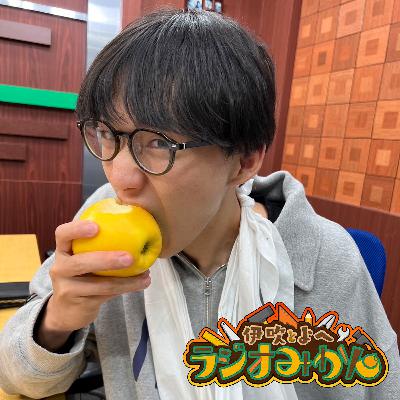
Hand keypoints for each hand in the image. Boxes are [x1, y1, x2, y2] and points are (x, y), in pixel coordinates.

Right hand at [36, 220, 150, 348]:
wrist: (67, 311)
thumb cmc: (83, 276)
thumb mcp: (85, 258)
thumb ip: (100, 244)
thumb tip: (138, 226)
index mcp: (63, 250)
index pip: (62, 234)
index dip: (77, 229)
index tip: (96, 226)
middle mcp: (60, 268)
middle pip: (80, 262)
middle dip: (106, 260)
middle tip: (130, 257)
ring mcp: (67, 288)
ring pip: (100, 284)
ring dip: (126, 279)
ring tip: (146, 274)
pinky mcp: (79, 304)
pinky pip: (107, 294)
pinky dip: (127, 287)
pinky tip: (142, 283)